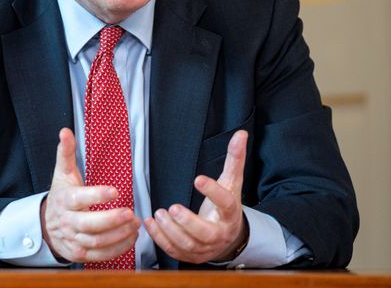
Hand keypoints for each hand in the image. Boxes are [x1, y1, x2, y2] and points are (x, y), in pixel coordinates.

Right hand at [41, 128, 140, 262]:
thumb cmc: (60, 196)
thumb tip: (65, 131)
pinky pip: (100, 256)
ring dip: (119, 235)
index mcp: (64, 200)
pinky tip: (130, 238)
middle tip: (131, 213)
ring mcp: (72, 240)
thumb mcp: (61, 173)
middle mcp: (67, 222)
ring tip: (135, 224)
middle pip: (89, 225)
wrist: (45, 225)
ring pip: (97, 242)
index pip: (79, 199)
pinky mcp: (79, 254)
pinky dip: (117, 249)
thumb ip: (65, 153)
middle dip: (112, 220)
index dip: (97, 195)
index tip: (115, 191)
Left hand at [143, 130, 248, 263]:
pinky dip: (159, 239)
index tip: (198, 178)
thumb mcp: (232, 182)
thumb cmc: (227, 206)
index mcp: (230, 214)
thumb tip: (241, 134)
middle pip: (205, 233)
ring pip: (188, 245)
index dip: (213, 192)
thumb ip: (235, 159)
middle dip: (188, 222)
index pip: (226, 204)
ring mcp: (205, 248)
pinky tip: (149, 223)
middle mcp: (220, 234)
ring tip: (159, 213)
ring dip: (170, 231)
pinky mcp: (190, 256)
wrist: (229, 237)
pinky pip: (174, 251)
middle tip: (172, 208)